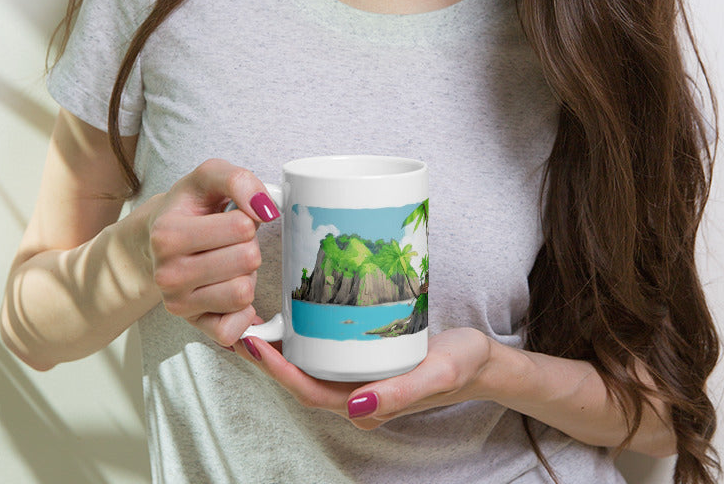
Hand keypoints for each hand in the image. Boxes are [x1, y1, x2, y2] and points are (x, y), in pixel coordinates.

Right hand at [140, 159, 279, 347]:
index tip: (229, 216)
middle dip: (248, 245)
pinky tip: (229, 290)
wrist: (157, 237)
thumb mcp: (209, 176)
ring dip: (246, 275)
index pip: (242, 226)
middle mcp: (167, 274)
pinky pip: (233, 330)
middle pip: (248, 260)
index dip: (247, 217)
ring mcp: (177, 304)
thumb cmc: (189, 206)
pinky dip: (242, 311)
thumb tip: (266, 208)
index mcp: (167, 234)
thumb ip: (239, 180)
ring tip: (227, 262)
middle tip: (229, 241)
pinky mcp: (192, 325)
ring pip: (244, 293)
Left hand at [230, 327, 492, 426]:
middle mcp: (356, 398)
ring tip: (259, 317)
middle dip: (269, 357)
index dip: (277, 370)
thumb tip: (354, 407)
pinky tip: (297, 316)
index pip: (308, 391)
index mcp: (366, 406)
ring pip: (311, 368)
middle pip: (301, 380)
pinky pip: (327, 356)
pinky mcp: (366, 363)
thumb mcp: (437, 374)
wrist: (482, 361)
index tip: (253, 341)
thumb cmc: (461, 366)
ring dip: (283, 347)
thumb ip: (399, 394)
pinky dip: (305, 339)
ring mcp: (360, 381)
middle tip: (242, 322)